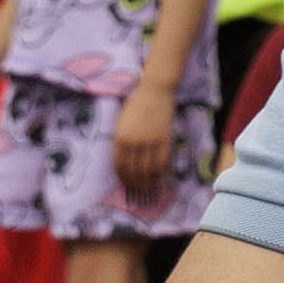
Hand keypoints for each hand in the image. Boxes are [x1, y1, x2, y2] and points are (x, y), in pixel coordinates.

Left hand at [113, 85, 179, 202]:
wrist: (154, 91)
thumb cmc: (136, 105)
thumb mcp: (121, 123)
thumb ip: (121, 141)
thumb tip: (125, 160)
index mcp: (119, 138)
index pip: (119, 165)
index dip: (123, 178)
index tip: (126, 185)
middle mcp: (133, 142)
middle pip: (133, 170)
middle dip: (135, 183)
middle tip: (138, 191)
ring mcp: (149, 141)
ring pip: (148, 168)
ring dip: (148, 181)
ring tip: (149, 188)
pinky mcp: (164, 138)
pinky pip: (162, 160)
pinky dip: (161, 172)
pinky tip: (161, 177)